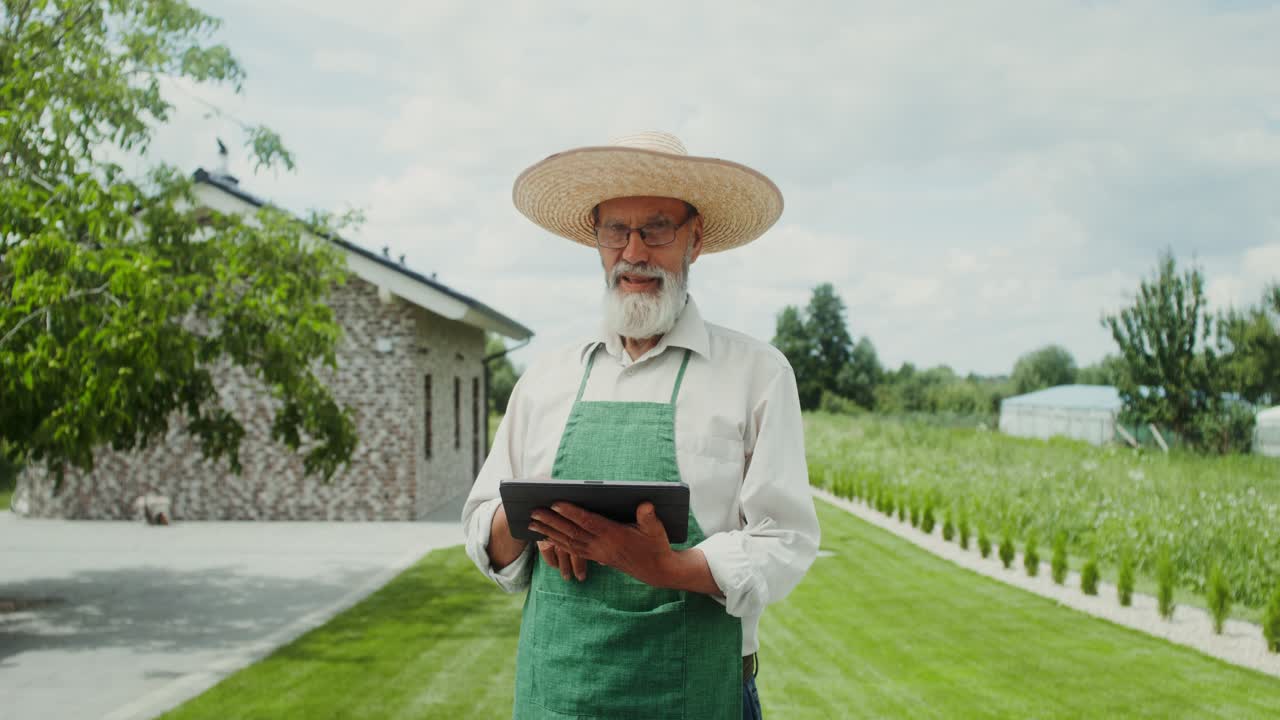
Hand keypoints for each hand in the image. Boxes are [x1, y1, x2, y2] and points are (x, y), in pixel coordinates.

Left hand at [530, 502, 673, 587]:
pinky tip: (546, 536)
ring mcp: (597, 553)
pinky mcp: (596, 557)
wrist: (656, 570)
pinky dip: (557, 542)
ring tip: (531, 523)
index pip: (588, 522)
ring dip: (549, 532)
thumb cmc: (656, 546)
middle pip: (572, 532)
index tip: (555, 503)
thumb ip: (649, 518)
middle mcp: (602, 546)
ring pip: (568, 542)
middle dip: (551, 521)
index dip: (571, 513)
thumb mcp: (657, 530)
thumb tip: (646, 504)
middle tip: (533, 511)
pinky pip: (572, 550)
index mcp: (614, 536)